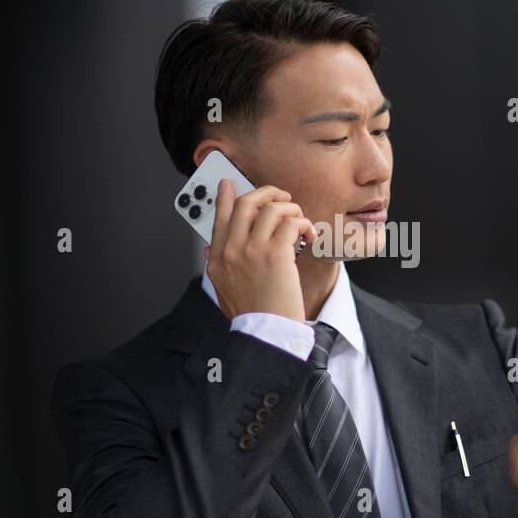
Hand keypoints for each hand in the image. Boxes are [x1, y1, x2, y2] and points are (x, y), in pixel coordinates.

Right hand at [203, 178, 317, 322]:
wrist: (267, 334)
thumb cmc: (252, 315)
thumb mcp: (223, 290)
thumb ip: (217, 265)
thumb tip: (209, 248)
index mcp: (217, 258)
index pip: (217, 216)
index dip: (224, 196)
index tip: (230, 183)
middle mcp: (231, 250)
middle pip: (244, 203)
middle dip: (266, 193)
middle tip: (280, 198)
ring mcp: (252, 250)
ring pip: (271, 208)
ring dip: (290, 209)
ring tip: (299, 222)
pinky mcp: (276, 254)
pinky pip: (292, 222)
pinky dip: (304, 225)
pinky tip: (308, 237)